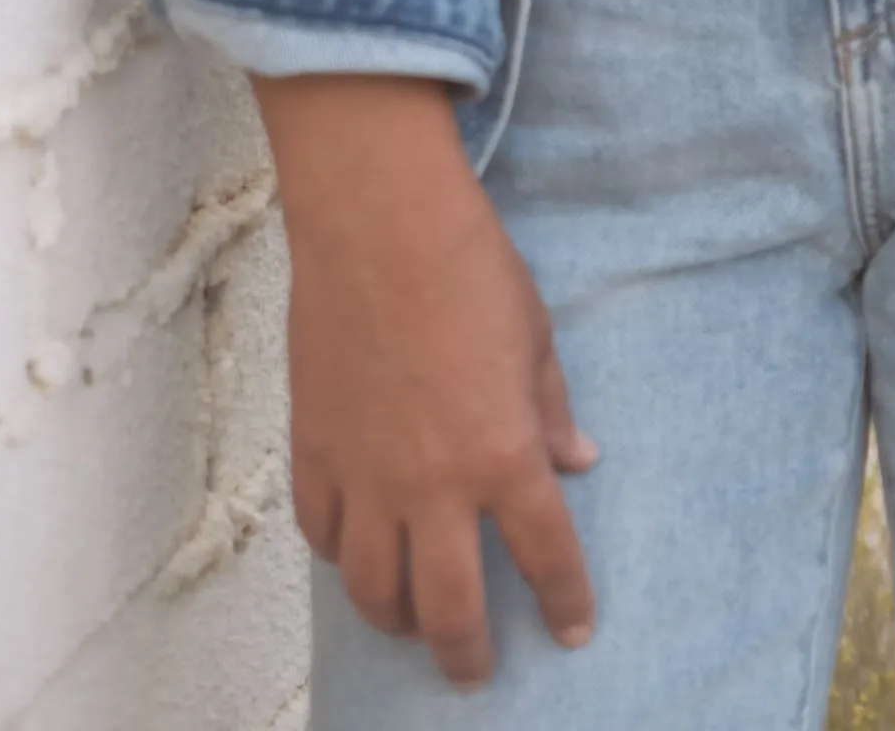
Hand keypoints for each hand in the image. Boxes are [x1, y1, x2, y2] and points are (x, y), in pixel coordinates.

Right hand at [252, 74, 596, 690]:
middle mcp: (434, 484)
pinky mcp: (316, 451)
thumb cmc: (469, 266)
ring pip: (374, 590)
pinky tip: (356, 557)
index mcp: (503, 454)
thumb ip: (551, 410)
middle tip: (475, 671)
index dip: (564, 602)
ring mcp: (367, 475)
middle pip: (450, 607)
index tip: (572, 631)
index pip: (545, 555)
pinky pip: (323, 535)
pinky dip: (341, 558)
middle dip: (468, 653)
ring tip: (412, 626)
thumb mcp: (535, 335)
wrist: (379, 223)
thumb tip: (577, 462)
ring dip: (398, 621)